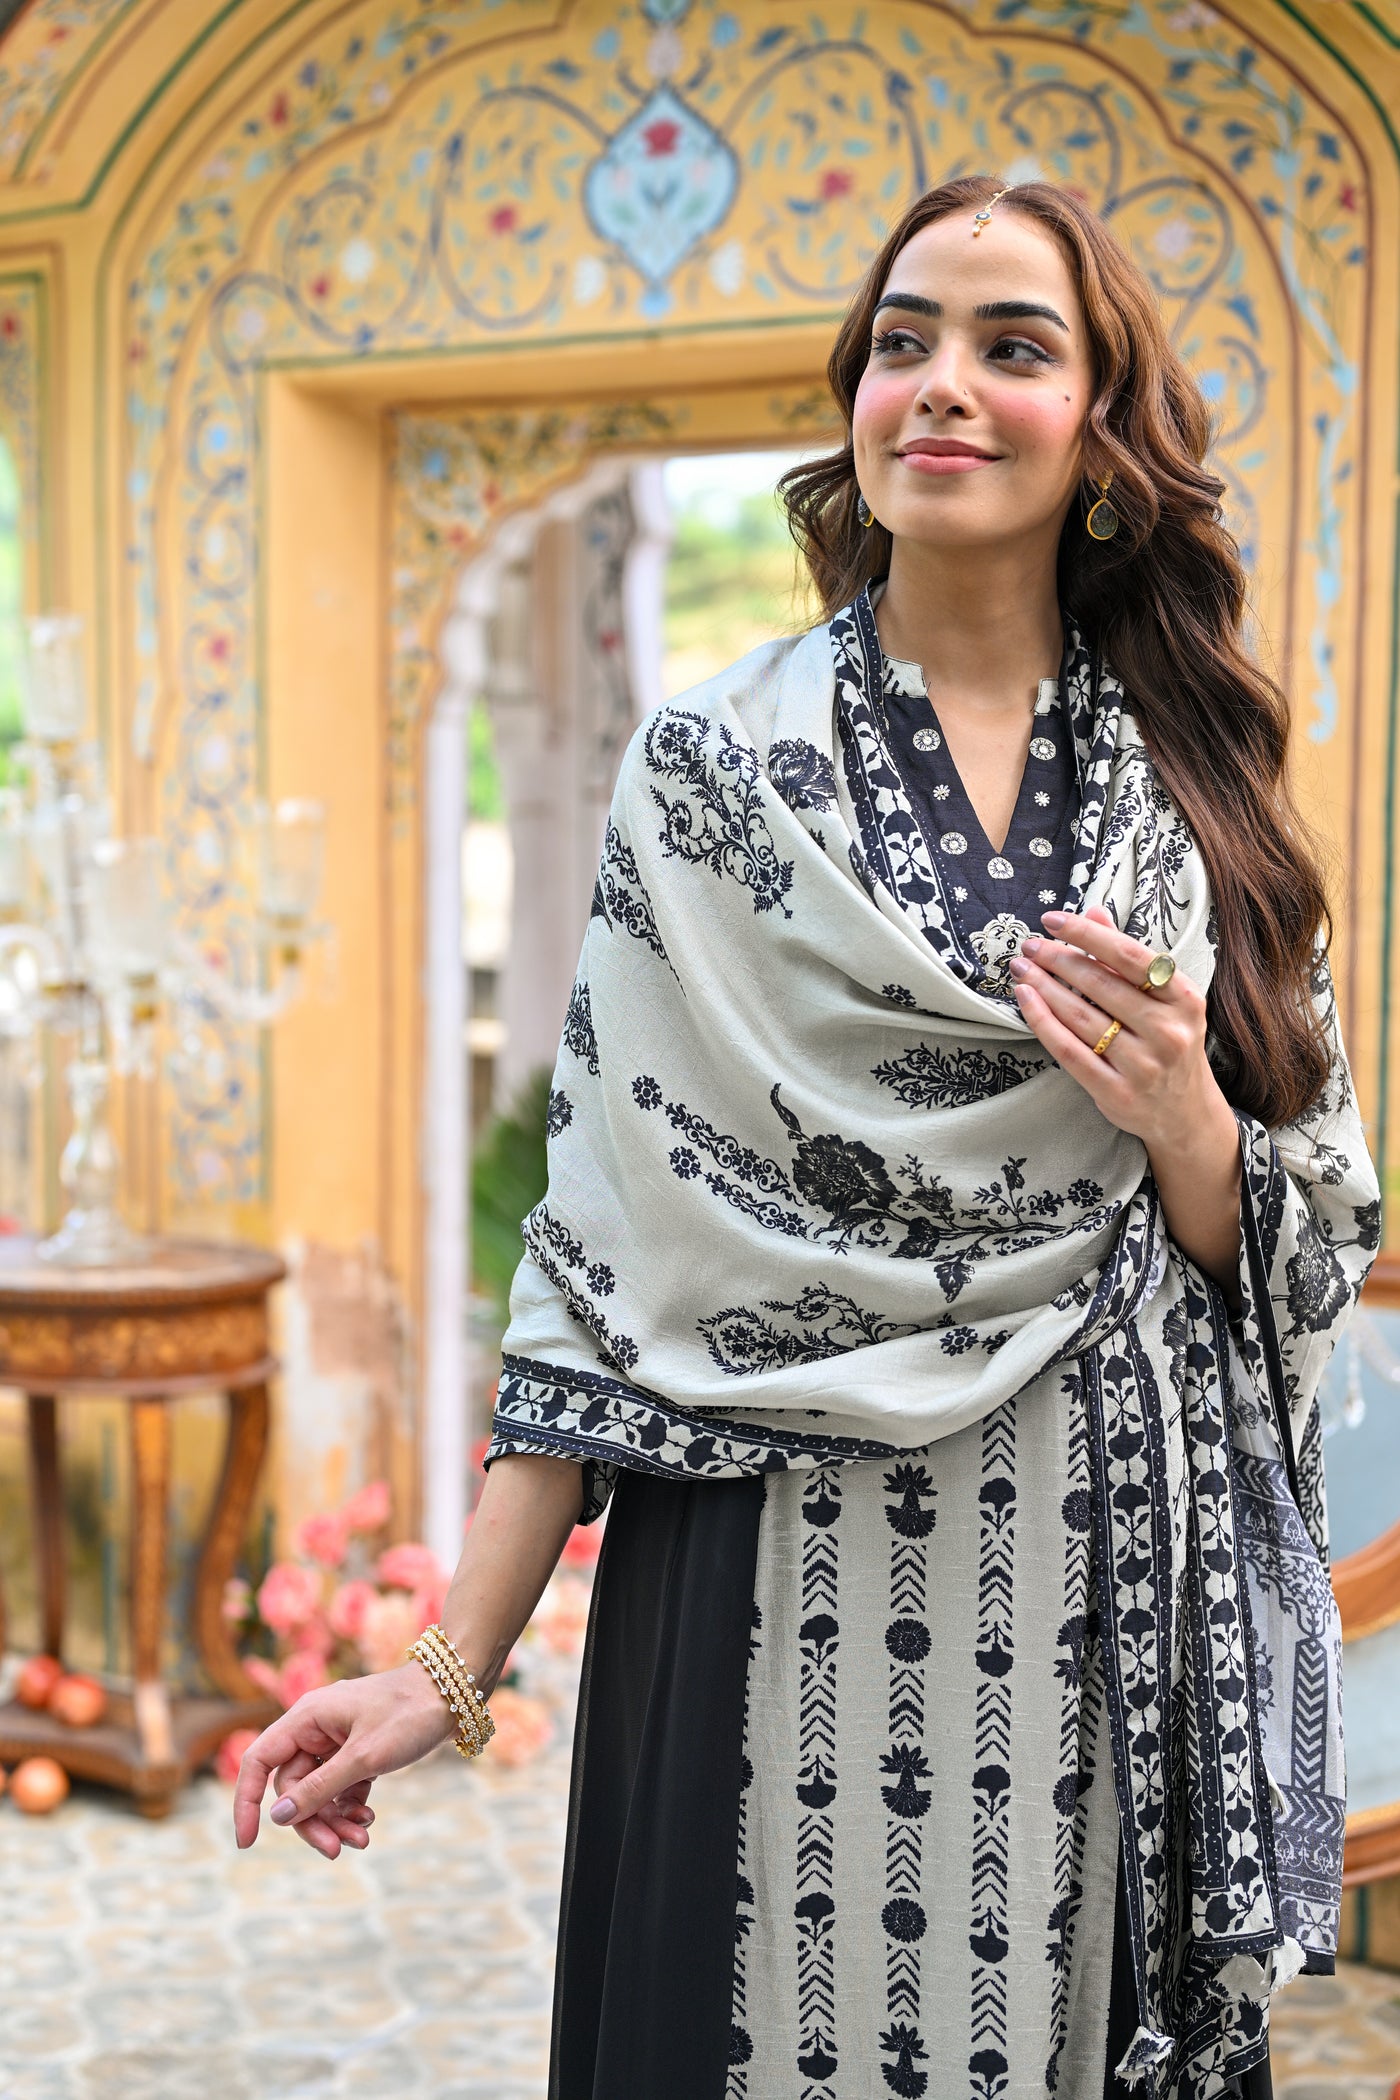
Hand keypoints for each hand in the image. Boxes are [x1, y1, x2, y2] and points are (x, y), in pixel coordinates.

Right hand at [233, 1662, 453, 1859]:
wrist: (454, 1695)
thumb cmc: (408, 1715)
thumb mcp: (364, 1757)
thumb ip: (320, 1788)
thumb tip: (277, 1816)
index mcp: (306, 1719)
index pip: (259, 1762)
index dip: (246, 1801)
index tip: (247, 1842)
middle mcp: (316, 1729)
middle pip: (293, 1787)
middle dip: (312, 1821)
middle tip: (336, 1851)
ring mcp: (337, 1742)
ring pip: (318, 1793)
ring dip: (334, 1820)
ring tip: (361, 1840)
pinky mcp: (358, 1753)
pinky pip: (341, 1789)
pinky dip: (350, 1808)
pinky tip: (368, 1822)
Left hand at [1009, 904, 1241, 1291]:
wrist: (1185, 1113)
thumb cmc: (1169, 1043)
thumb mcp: (1164, 1000)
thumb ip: (1128, 958)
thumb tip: (1093, 914)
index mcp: (1184, 999)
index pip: (1129, 956)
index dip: (1087, 935)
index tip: (1053, 920)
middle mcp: (1168, 1031)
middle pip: (1101, 985)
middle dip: (1058, 959)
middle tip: (1029, 945)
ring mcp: (1143, 1065)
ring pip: (1081, 1016)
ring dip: (1044, 987)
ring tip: (1021, 968)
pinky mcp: (1116, 1092)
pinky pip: (1069, 1050)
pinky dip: (1043, 1022)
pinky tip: (1025, 1000)